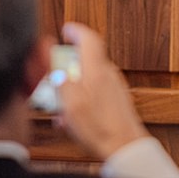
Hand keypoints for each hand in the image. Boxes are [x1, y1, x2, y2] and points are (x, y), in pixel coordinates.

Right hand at [55, 21, 148, 158]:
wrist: (124, 146)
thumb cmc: (100, 128)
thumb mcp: (70, 104)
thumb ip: (60, 82)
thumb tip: (53, 68)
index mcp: (97, 70)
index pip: (89, 38)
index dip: (76, 31)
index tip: (66, 30)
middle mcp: (108, 74)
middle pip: (86, 58)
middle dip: (68, 64)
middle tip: (54, 73)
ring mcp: (114, 87)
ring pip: (89, 78)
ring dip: (73, 86)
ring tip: (61, 105)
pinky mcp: (116, 100)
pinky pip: (95, 92)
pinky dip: (82, 99)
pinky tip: (72, 117)